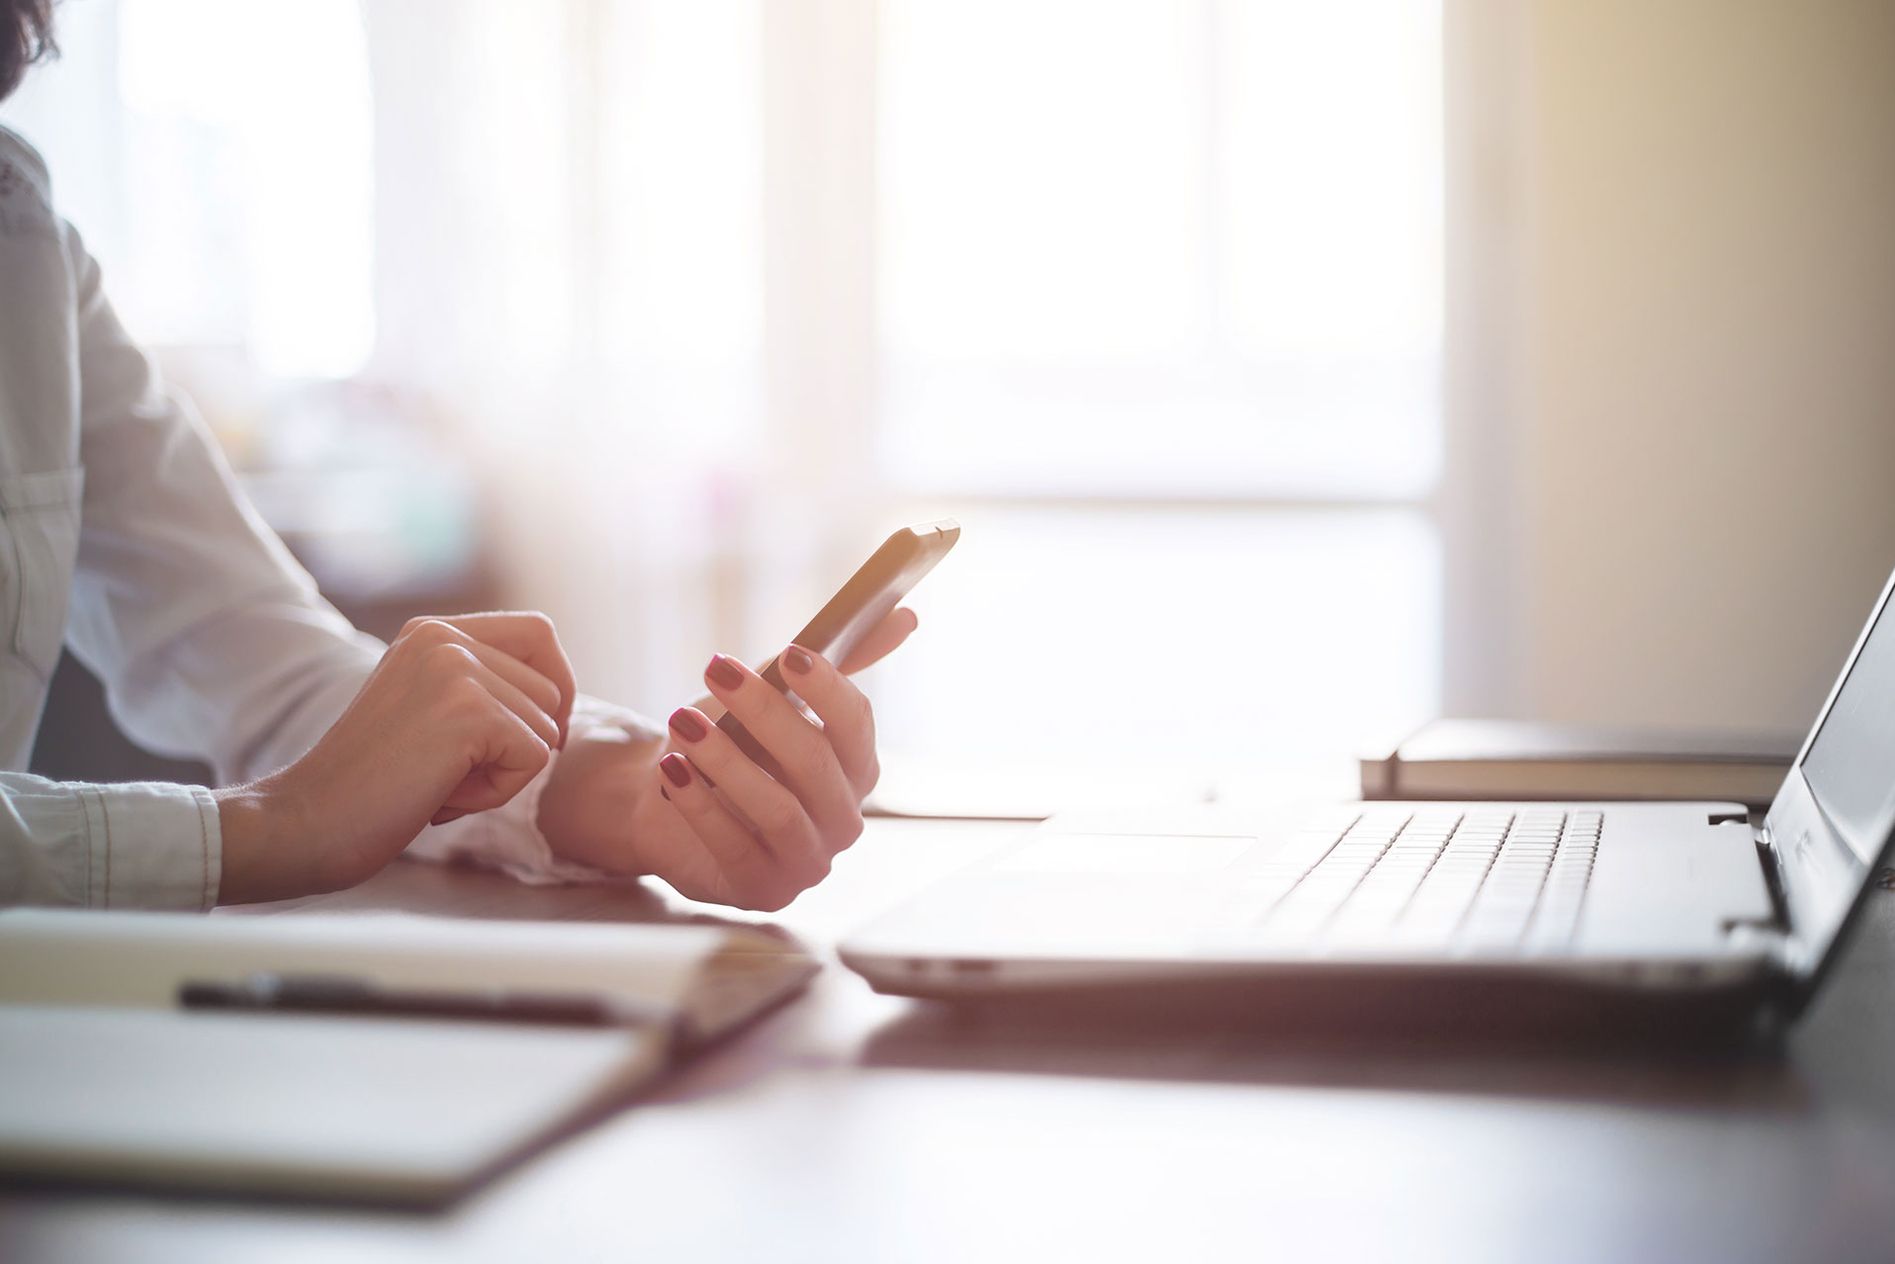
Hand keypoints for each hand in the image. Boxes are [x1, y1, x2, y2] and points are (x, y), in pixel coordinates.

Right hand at [215, 612, 575, 902]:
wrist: (308, 821)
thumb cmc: (370, 783)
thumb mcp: (426, 709)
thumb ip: (479, 688)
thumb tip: (559, 695)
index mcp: (433, 632)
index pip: (539, 634)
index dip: (556, 685)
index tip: (533, 734)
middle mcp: (444, 638)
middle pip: (552, 688)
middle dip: (521, 744)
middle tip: (452, 773)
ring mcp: (456, 670)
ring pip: (547, 728)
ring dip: (504, 772)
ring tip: (437, 783)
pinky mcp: (468, 712)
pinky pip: (535, 757)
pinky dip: (497, 792)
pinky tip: (440, 797)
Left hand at [536, 607, 916, 909]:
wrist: (669, 800)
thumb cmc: (732, 745)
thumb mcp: (773, 697)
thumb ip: (828, 665)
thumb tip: (904, 617)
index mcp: (856, 767)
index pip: (856, 724)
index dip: (827, 688)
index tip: (790, 655)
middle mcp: (843, 817)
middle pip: (816, 763)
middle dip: (765, 712)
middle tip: (716, 669)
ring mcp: (809, 860)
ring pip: (778, 808)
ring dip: (726, 761)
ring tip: (682, 722)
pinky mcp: (765, 889)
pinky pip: (735, 848)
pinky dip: (701, 806)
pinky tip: (672, 769)